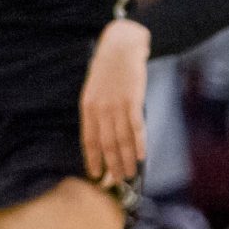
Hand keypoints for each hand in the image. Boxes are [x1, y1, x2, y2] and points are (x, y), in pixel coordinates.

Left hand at [81, 19, 152, 184]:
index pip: (89, 140)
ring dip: (125, 159)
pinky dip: (138, 143)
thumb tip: (103, 135)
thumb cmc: (107, 69)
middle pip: (106, 144)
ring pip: (121, 139)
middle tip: (117, 181)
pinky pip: (136, 127)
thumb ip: (96, 111)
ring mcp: (116, 105)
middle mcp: (100, 109)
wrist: (121, 46)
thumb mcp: (93, 90)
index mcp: (87, 108)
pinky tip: (140, 156)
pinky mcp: (133, 100)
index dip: (92, 159)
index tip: (95, 175)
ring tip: (129, 174)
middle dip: (111, 165)